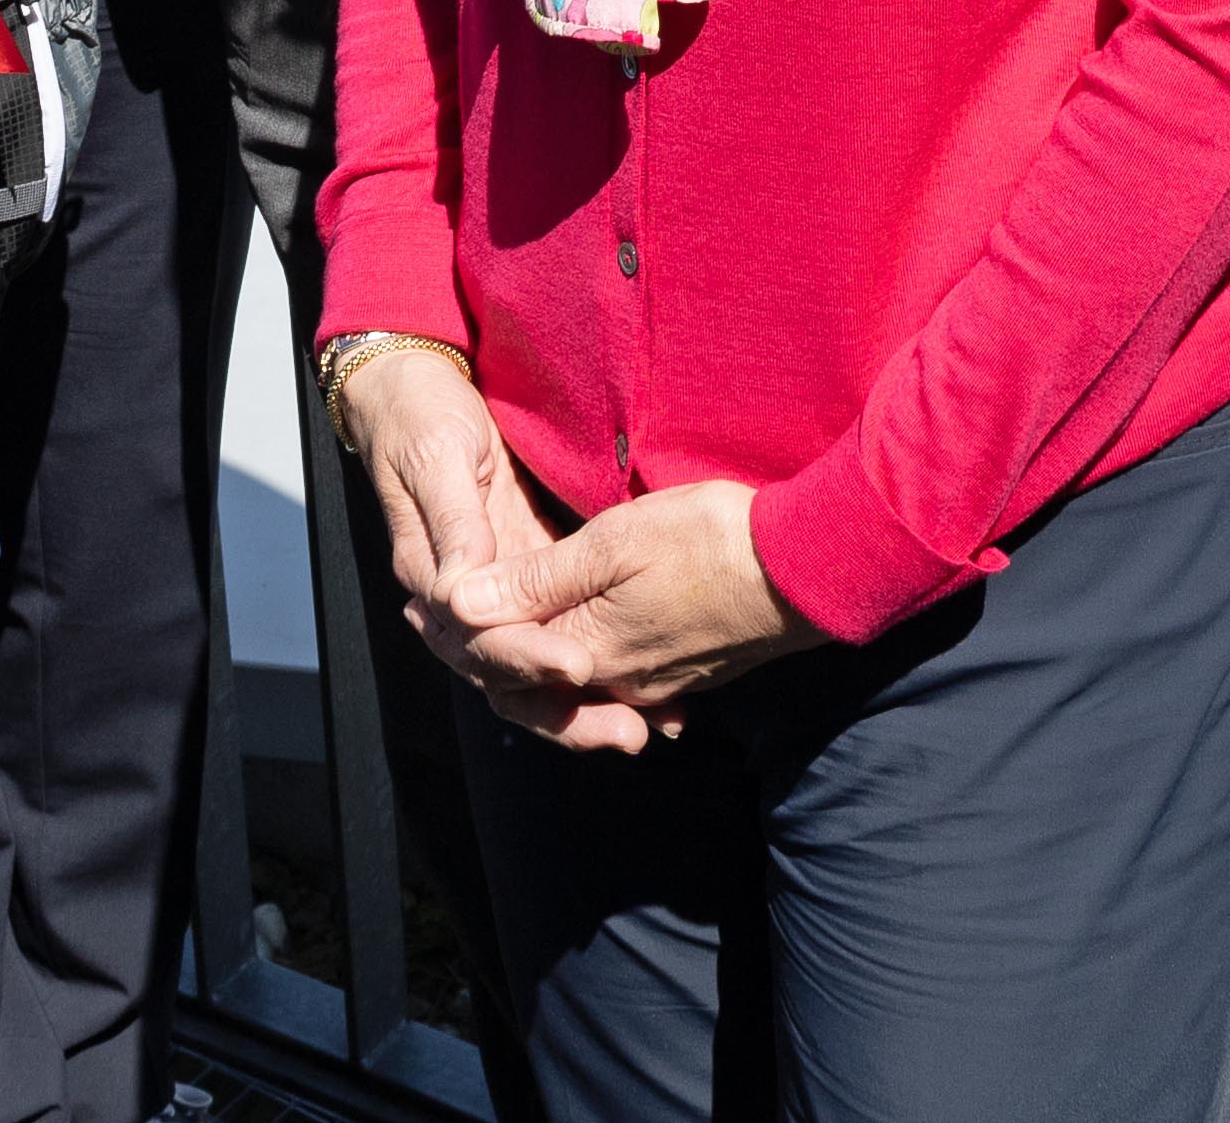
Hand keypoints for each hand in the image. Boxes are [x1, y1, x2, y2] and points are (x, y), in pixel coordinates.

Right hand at [333, 348, 620, 745]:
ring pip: (536, 666)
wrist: (416, 389)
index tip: (577, 667)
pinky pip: (558, 629)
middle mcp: (463, 598)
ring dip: (585, 704)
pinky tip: (642, 689)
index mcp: (433, 576)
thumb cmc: (420, 416)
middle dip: (566, 709)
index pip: (481, 636)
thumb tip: (463, 589)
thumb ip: (454, 522)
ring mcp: (496, 590)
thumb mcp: (436, 457)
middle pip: (510, 673)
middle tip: (626, 731)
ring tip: (645, 729)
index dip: (528, 655)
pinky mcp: (527, 572)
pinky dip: (593, 665)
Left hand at [460, 479, 814, 738]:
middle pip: (531, 684)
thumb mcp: (613, 545)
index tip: (420, 607)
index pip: (500, 658)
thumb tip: (461, 602)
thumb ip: (536, 579)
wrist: (808, 571)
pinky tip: (575, 653)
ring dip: (530, 665)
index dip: (458, 631)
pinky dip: (580, 671)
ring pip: (572, 686)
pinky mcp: (687, 675)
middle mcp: (615, 684)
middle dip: (486, 655)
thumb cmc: (711, 543)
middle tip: (440, 628)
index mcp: (587, 652)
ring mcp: (656, 685)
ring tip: (495, 633)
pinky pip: (616, 684)